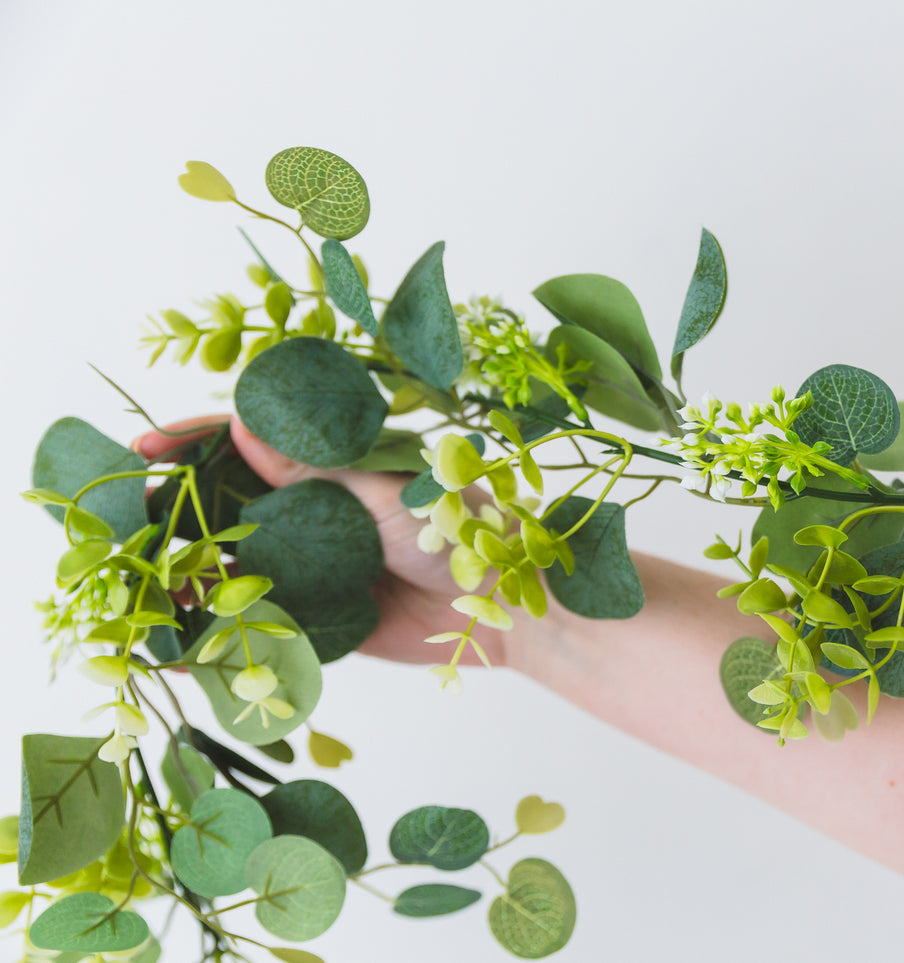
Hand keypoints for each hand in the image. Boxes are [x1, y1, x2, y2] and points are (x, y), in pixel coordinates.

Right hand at [132, 414, 505, 667]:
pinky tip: (183, 643)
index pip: (247, 442)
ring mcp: (312, 564)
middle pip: (225, 504)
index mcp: (330, 466)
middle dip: (173, 511)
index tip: (142, 447)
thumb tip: (240, 426)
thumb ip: (312, 467)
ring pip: (231, 564)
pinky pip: (260, 621)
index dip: (192, 441)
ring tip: (148, 584)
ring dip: (187, 572)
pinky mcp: (321, 618)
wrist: (506, 606)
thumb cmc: (459, 529)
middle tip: (126, 524)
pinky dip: (220, 631)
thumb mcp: (382, 489)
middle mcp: (312, 511)